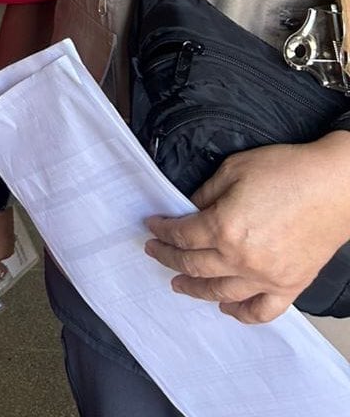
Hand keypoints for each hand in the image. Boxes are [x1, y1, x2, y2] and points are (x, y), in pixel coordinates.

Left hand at [144, 136, 349, 322]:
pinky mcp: (289, 286)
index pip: (181, 235)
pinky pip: (261, 311)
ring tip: (179, 283)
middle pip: (193, 265)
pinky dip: (241, 314)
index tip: (152, 226)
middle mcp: (241, 258)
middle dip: (167, 258)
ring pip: (220, 293)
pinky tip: (227, 308)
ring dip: (195, 289)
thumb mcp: (233, 170)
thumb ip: (206, 193)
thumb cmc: (287, 172)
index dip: (162, 231)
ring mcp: (266, 277)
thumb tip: (191, 209)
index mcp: (223, 227)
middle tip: (154, 252)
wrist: (335, 186)